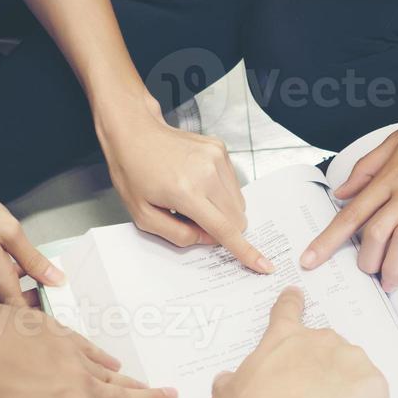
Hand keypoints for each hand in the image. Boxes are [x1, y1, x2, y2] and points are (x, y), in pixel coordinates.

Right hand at [0, 179, 63, 304]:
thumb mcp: (11, 233)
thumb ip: (34, 260)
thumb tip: (55, 279)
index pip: (25, 314)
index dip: (43, 311)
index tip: (58, 300)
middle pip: (14, 308)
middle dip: (34, 300)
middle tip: (51, 283)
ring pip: (3, 296)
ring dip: (21, 288)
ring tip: (37, 270)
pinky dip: (8, 279)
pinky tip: (14, 261)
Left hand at [97, 95, 273, 273]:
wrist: (134, 132)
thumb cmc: (134, 173)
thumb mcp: (143, 217)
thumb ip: (177, 235)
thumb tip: (208, 239)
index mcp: (186, 192)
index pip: (224, 229)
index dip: (245, 251)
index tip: (264, 265)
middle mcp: (206, 173)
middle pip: (237, 218)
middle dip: (222, 228)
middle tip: (194, 221)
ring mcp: (216, 158)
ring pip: (238, 202)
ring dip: (222, 210)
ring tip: (193, 198)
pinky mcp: (220, 149)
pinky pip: (233, 184)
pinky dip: (219, 192)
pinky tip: (197, 183)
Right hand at [212, 288, 388, 397]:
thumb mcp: (226, 395)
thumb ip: (231, 381)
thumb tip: (228, 379)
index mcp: (283, 339)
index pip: (287, 310)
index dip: (292, 303)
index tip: (297, 296)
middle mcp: (319, 340)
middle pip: (326, 345)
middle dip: (321, 367)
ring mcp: (351, 359)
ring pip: (352, 369)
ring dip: (344, 387)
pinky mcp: (374, 383)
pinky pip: (373, 393)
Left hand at [300, 77, 397, 291]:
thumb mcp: (397, 139)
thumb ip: (367, 168)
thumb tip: (342, 191)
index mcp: (390, 174)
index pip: (351, 213)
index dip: (328, 239)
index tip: (311, 259)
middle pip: (374, 232)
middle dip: (364, 260)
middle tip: (363, 272)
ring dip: (391, 267)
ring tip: (387, 283)